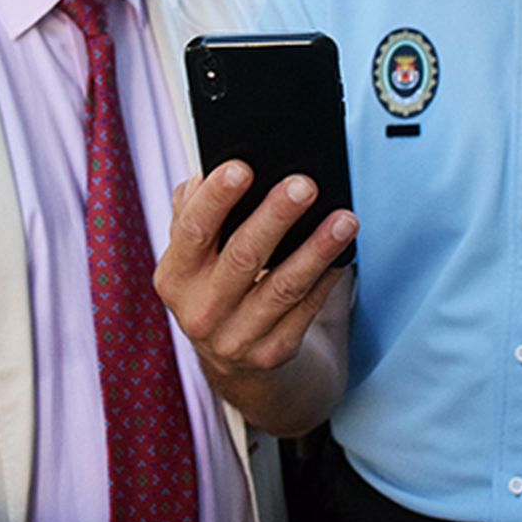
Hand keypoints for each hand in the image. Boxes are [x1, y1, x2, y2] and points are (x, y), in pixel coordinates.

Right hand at [154, 161, 355, 429]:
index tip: (243, 167)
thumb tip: (218, 167)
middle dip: (276, 217)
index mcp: (175, 275)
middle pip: (243, 256)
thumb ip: (197, 208)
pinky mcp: (271, 353)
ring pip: (283, 287)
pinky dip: (327, 279)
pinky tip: (345, 254)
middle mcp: (200, 310)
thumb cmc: (214, 280)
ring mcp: (235, 338)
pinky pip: (306, 310)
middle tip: (305, 185)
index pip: (193, 230)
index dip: (216, 198)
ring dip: (317, 250)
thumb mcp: (195, 251)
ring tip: (344, 219)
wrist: (228, 354)